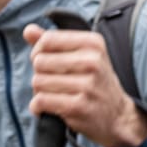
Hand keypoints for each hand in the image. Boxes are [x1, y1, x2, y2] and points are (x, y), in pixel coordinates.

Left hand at [23, 22, 146, 146]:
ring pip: (38, 82)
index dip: (38, 52)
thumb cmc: (95, 83)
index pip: (48, 40)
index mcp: (93, 44)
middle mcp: (92, 62)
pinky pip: (41, 101)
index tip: (47, 63)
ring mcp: (87, 85)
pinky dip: (37, 106)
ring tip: (54, 95)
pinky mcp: (78, 106)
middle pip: (40, 62)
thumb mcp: (83, 56)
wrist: (118, 116)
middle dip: (40, 74)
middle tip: (52, 83)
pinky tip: (46, 108)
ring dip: (39, 91)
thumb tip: (28, 30)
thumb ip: (54, 42)